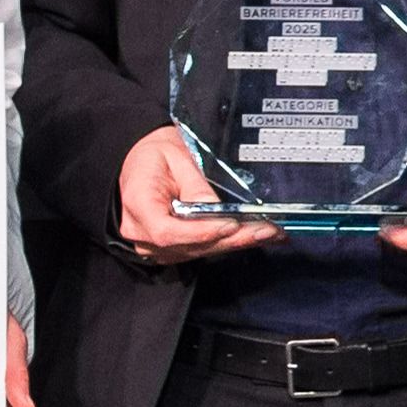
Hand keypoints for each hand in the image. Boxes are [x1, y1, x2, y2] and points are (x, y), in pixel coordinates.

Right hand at [116, 124, 274, 266]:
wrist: (142, 162)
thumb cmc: (155, 156)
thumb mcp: (176, 156)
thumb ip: (195, 184)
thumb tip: (218, 209)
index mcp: (138, 204)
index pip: (167, 231)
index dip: (201, 232)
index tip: (230, 225)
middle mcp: (141, 231)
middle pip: (189, 246)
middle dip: (232, 239)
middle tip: (266, 230)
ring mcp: (153, 245)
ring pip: (199, 251)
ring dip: (235, 243)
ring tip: (268, 233)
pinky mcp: (169, 248)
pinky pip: (200, 250)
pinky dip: (227, 243)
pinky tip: (252, 236)